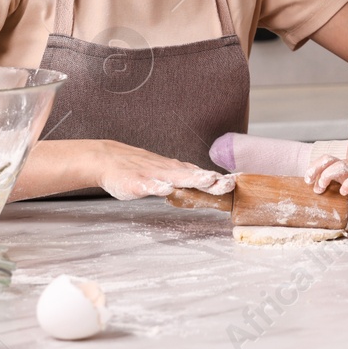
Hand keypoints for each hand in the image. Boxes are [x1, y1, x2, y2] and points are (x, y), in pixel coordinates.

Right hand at [93, 141, 235, 200]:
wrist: (109, 159)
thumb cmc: (140, 169)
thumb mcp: (166, 173)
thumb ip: (185, 178)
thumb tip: (209, 182)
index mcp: (177, 171)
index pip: (202, 176)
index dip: (219, 180)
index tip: (237, 182)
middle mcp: (169, 171)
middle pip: (194, 176)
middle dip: (213, 180)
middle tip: (230, 183)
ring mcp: (153, 175)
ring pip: (176, 177)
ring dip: (193, 179)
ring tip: (208, 180)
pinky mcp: (136, 181)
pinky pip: (148, 184)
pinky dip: (158, 186)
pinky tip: (166, 189)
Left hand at [305, 154, 347, 203]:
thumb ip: (335, 178)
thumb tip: (316, 187)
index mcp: (343, 165)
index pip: (326, 160)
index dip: (314, 167)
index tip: (307, 179)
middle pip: (330, 161)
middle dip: (316, 169)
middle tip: (310, 181)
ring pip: (340, 168)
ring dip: (328, 175)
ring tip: (321, 186)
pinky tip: (344, 191)